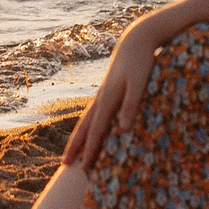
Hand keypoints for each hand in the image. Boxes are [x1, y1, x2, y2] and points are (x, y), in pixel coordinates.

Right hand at [63, 25, 158, 170]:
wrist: (137, 39)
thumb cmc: (141, 61)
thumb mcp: (139, 83)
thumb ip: (132, 105)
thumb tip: (123, 130)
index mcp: (108, 99)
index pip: (97, 131)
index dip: (90, 150)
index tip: (84, 169)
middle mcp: (101, 98)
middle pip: (85, 127)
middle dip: (76, 147)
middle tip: (66, 165)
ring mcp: (103, 93)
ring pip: (86, 119)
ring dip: (79, 137)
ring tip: (71, 151)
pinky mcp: (107, 90)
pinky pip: (93, 113)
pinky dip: (88, 125)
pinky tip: (90, 129)